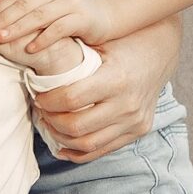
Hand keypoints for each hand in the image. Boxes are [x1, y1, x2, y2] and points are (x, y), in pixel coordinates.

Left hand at [0, 0, 111, 58]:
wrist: (104, 13)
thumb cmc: (70, 9)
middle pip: (24, 4)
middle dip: (3, 18)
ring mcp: (70, 2)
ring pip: (38, 15)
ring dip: (18, 27)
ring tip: (2, 38)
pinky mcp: (81, 18)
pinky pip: (58, 28)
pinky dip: (43, 38)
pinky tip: (30, 48)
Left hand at [29, 19, 177, 161]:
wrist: (160, 53)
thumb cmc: (123, 43)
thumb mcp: (100, 42)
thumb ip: (72, 54)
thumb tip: (32, 58)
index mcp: (117, 78)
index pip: (72, 98)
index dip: (48, 101)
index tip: (38, 96)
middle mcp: (128, 103)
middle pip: (77, 126)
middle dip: (51, 121)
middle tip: (41, 111)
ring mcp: (135, 121)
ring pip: (88, 143)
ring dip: (62, 137)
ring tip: (50, 124)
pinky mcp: (138, 130)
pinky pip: (102, 150)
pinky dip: (78, 151)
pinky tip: (62, 143)